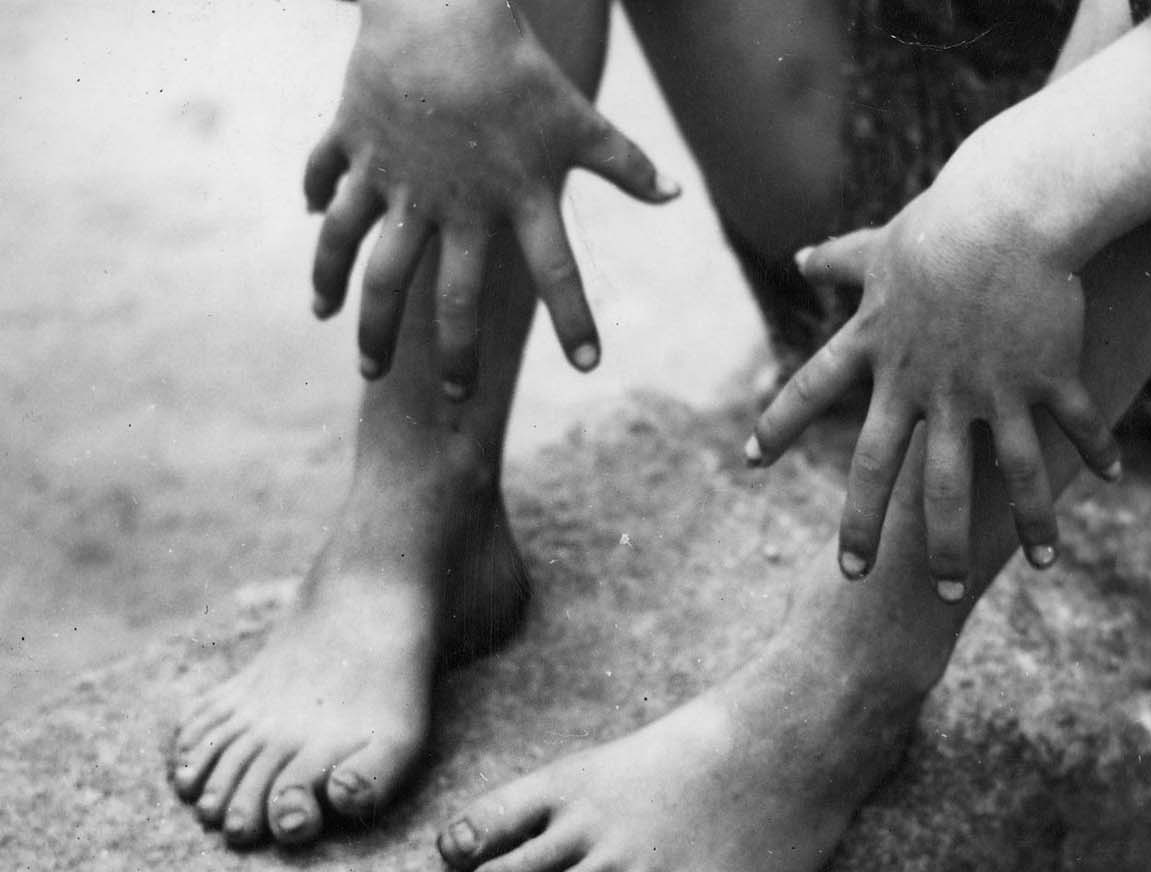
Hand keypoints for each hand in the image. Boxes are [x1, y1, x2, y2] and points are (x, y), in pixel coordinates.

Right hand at [304, 0, 677, 396]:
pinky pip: (330, 199)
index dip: (576, 318)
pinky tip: (319, 288)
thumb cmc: (516, 67)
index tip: (590, 365)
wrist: (440, 6)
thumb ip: (625, 165)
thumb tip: (676, 196)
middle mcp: (457, 201)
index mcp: (517, 194)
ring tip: (367, 367)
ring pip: (374, 268)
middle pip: (453, 296)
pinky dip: (320, 239)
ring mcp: (399, 180)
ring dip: (369, 321)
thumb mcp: (577, 118)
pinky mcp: (355, 150)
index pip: (558, 269)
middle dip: (456, 352)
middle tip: (456, 400)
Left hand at [746, 154, 1120, 600]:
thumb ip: (841, 259)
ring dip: (1021, 523)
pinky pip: (1070, 423)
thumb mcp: (883, 245)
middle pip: (885, 471)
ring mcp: (985, 386)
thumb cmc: (945, 224)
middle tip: (857, 579)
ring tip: (1045, 564)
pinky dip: (1095, 448)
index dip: (779, 425)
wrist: (1011, 206)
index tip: (751, 461)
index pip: (811, 390)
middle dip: (867, 529)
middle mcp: (923, 381)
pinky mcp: (1043, 373)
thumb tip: (799, 254)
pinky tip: (1111, 476)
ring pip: (996, 475)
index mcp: (877, 348)